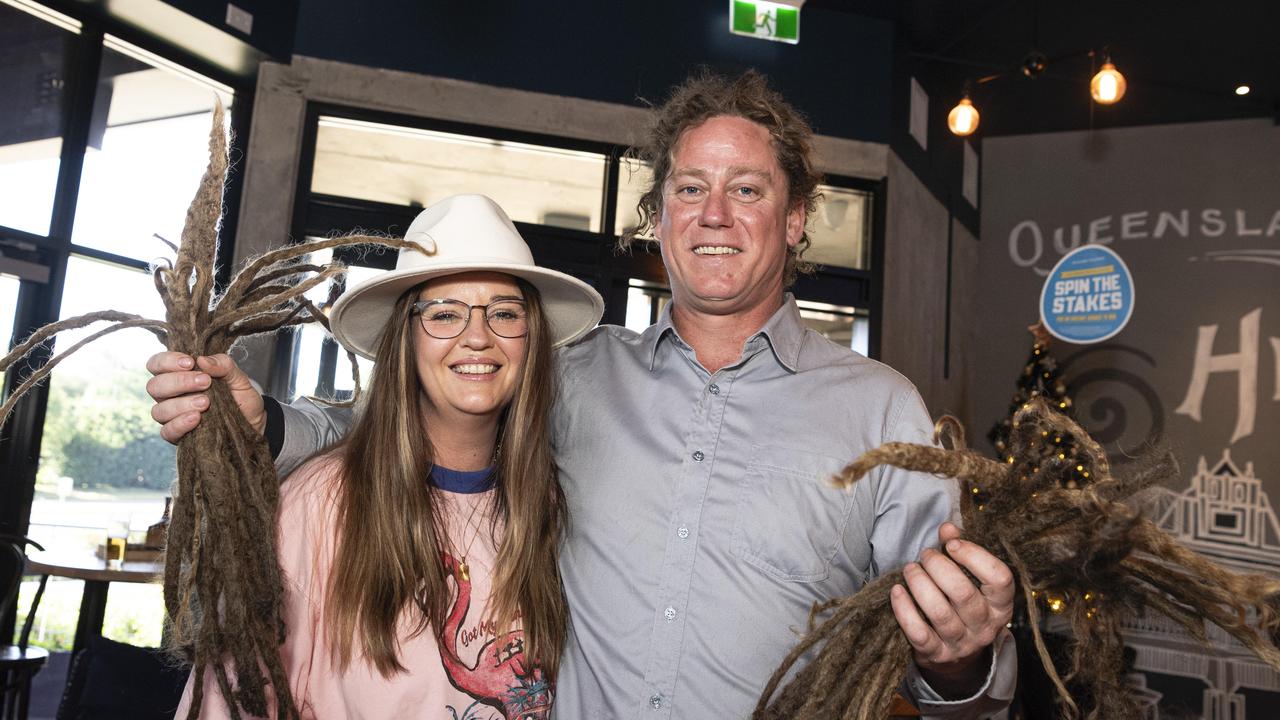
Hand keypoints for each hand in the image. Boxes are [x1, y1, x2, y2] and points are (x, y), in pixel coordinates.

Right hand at [146, 352, 264, 443]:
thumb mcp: (238, 377)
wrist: (253, 422)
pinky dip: (180, 424)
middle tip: (205, 382)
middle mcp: (170, 395)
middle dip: (179, 382)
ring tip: (205, 402)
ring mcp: (172, 416)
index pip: (156, 364)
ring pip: (159, 410)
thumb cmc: (240, 397)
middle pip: (154, 386)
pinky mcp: (178, 435)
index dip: (167, 361)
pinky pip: (167, 431)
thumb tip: (202, 360)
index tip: (189, 362)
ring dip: (181, 404)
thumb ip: (223, 365)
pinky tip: (196, 418)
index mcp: (178, 375)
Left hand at [890, 522, 1013, 698]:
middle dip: (938, 567)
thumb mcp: (970, 580)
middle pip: (963, 593)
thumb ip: (960, 549)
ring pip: (939, 612)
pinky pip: (918, 633)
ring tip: (910, 569)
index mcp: (1000, 605)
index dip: (975, 556)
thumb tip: (947, 528)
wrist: (955, 657)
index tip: (952, 544)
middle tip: (925, 555)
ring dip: (919, 584)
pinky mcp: (937, 655)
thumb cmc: (961, 605)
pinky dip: (904, 609)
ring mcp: (961, 644)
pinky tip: (897, 591)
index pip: (1000, 578)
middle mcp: (985, 626)